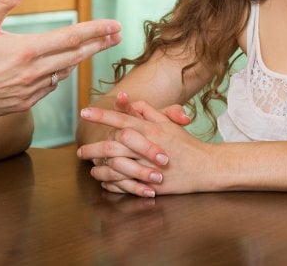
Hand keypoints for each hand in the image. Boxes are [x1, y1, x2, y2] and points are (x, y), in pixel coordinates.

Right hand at [0, 0, 121, 120]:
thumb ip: (4, 0)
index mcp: (26, 51)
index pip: (71, 38)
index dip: (96, 31)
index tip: (115, 25)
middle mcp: (33, 74)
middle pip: (76, 56)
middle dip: (99, 44)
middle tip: (118, 36)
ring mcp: (30, 92)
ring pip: (63, 73)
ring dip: (78, 60)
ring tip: (90, 48)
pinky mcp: (23, 104)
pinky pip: (49, 87)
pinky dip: (58, 75)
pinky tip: (58, 68)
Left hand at [77, 96, 201, 197]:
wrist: (206, 167)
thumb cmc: (186, 144)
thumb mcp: (168, 123)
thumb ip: (147, 112)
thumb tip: (131, 102)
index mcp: (150, 130)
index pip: (121, 120)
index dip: (101, 115)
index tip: (83, 112)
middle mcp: (148, 147)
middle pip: (114, 145)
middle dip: (94, 147)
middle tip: (79, 151)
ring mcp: (149, 167)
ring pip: (117, 166)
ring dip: (100, 168)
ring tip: (91, 167)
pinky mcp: (152, 185)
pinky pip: (126, 184)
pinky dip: (113, 183)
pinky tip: (104, 181)